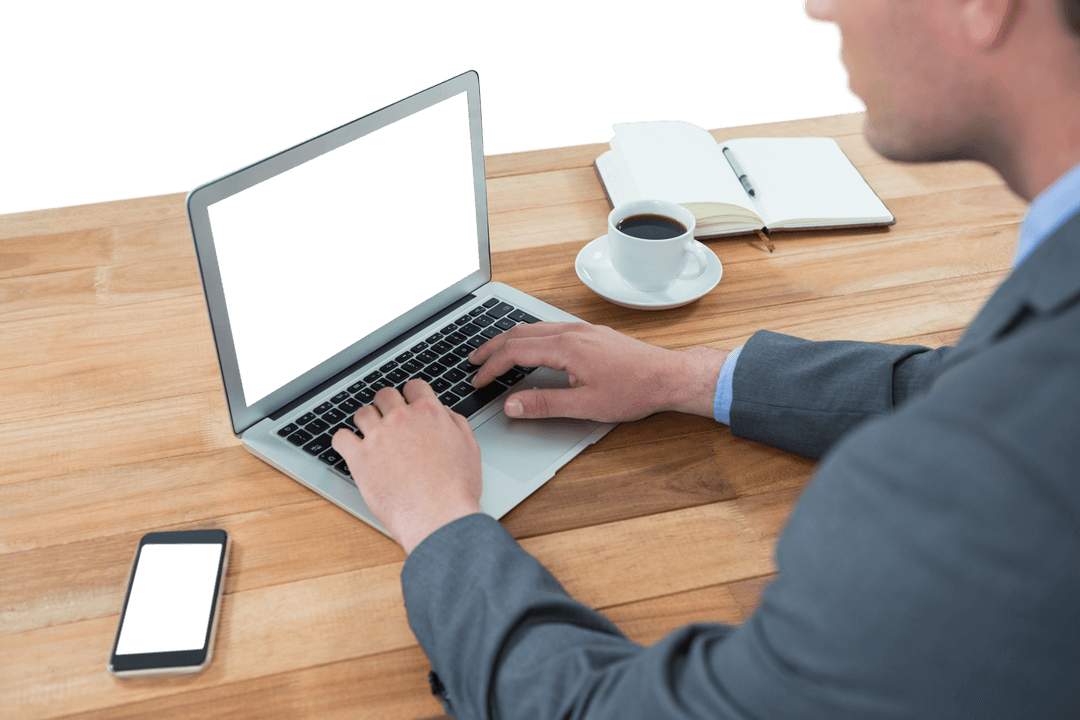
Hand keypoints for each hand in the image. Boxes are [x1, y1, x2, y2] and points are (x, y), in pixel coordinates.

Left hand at [331, 379, 482, 554]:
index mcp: (429, 413)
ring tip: (370, 434)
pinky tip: (350, 448)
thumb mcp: (470, 448)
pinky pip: (340, 437)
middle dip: (387, 404)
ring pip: (362, 413)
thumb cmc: (456, 489)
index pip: (414, 387)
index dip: (411, 394)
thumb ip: (456, 423)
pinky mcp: (359, 458)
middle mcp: (401, 419)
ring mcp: (378, 437)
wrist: (438, 516)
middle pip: (385, 395)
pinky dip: (343, 440)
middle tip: (388, 419)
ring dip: (366, 420)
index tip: (408, 402)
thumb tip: (444, 412)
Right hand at [468, 322, 728, 422]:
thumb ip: (545, 404)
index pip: (516, 352)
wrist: (668, 375)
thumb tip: (513, 405)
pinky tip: (530, 347)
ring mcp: (582, 329)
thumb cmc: (634, 390)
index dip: (492, 366)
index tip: (478, 380)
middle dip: (492, 347)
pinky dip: (530, 336)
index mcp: (567, 347)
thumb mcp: (586, 405)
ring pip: (535, 328)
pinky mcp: (591, 333)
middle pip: (520, 333)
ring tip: (494, 352)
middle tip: (473, 361)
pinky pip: (550, 327)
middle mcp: (572, 332)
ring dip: (510, 339)